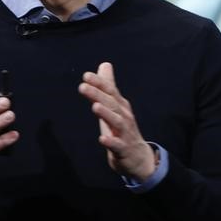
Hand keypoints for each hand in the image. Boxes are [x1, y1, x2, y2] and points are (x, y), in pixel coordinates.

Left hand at [78, 62, 155, 181]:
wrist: (138, 156)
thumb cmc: (122, 128)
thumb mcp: (115, 105)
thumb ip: (108, 85)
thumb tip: (104, 64)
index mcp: (120, 105)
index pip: (109, 91)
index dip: (99, 83)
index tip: (86, 75)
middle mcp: (124, 116)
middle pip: (111, 103)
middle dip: (98, 94)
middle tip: (83, 86)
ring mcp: (124, 133)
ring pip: (116, 121)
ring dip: (106, 114)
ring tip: (95, 106)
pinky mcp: (123, 149)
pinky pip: (117, 145)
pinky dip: (110, 141)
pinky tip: (102, 138)